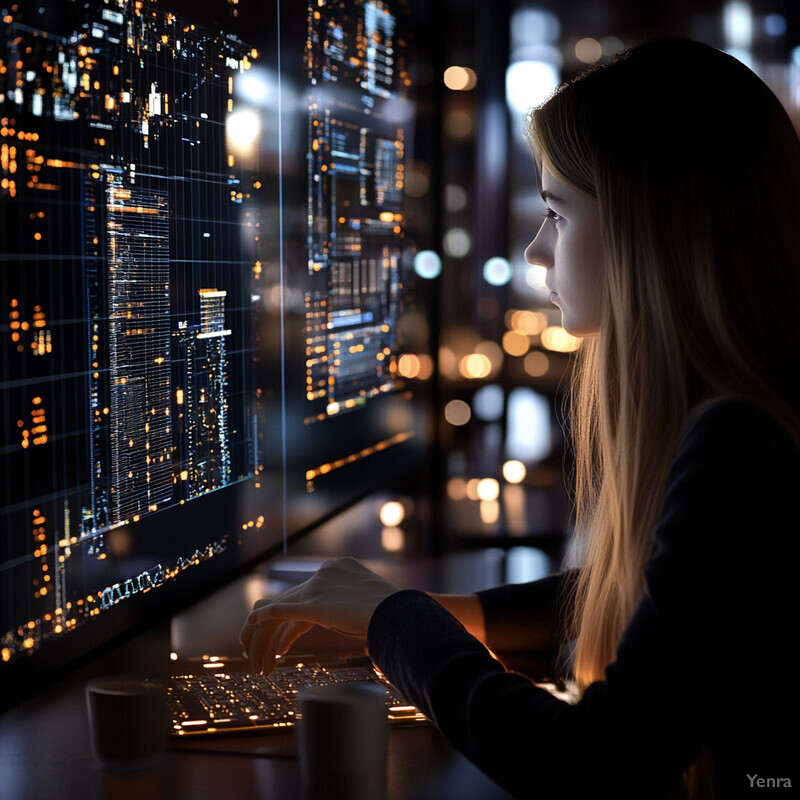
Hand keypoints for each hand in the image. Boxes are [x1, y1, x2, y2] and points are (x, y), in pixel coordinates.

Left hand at [240, 556, 397, 673]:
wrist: (398, 613)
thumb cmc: (396, 613)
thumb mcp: (377, 603)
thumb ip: (361, 605)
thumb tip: (368, 617)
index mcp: (341, 568)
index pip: (308, 593)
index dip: (295, 617)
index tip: (289, 639)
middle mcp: (325, 572)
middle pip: (290, 600)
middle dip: (274, 626)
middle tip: (262, 648)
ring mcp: (317, 586)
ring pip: (280, 609)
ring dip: (266, 634)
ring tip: (258, 658)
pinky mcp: (312, 603)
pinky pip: (279, 609)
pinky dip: (262, 618)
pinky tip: (250, 627)